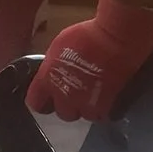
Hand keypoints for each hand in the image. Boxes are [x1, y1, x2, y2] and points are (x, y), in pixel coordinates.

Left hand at [26, 0, 152, 121]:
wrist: (116, 39)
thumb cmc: (87, 35)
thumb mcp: (60, 46)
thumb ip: (53, 67)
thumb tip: (53, 73)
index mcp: (48, 81)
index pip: (36, 103)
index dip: (43, 100)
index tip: (49, 96)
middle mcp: (65, 98)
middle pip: (63, 113)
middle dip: (70, 104)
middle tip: (78, 91)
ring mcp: (87, 105)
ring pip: (85, 115)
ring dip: (88, 107)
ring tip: (95, 92)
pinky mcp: (107, 108)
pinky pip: (103, 115)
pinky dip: (105, 108)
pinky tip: (108, 95)